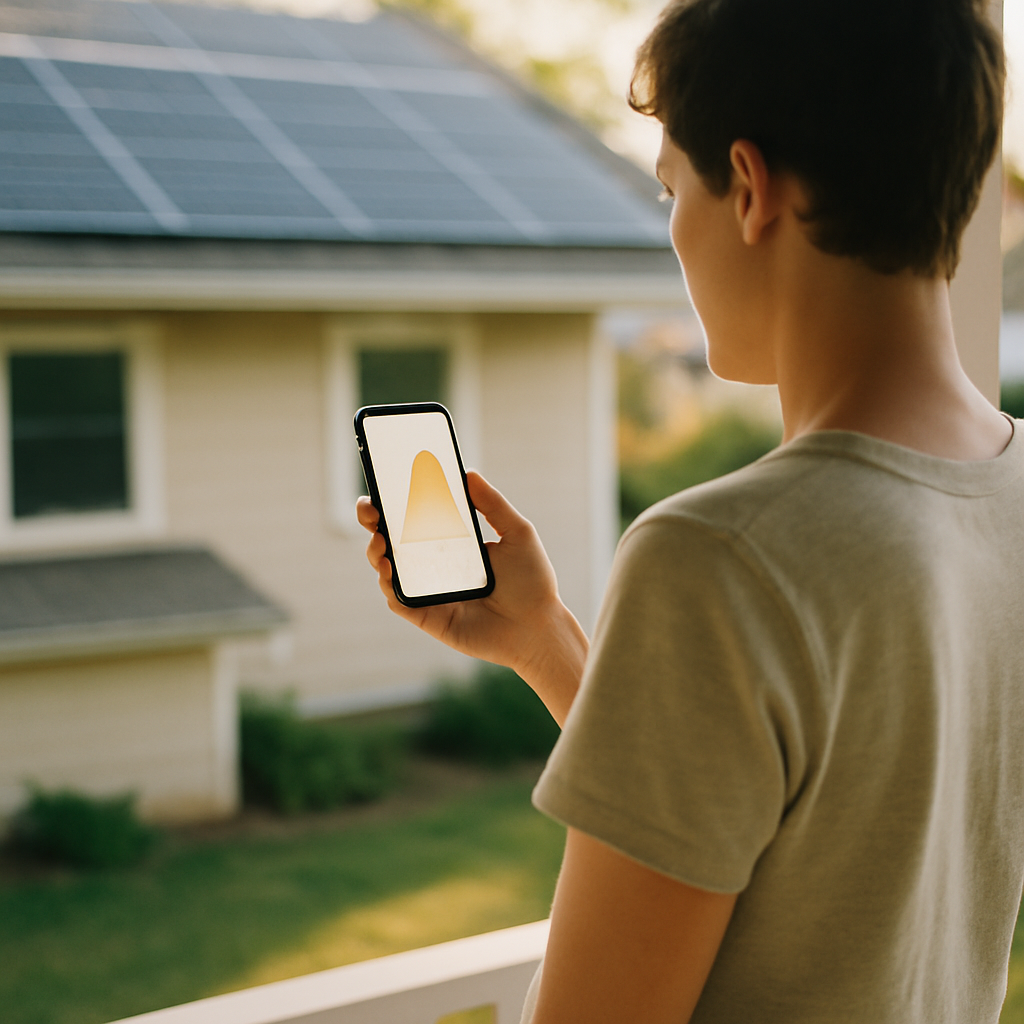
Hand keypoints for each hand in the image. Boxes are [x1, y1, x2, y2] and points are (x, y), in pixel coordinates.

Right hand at [356, 471, 587, 724]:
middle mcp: (436, 566)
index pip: (416, 518)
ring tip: (381, 541)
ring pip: (387, 570)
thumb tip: (469, 472)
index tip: (383, 484)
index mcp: (453, 543)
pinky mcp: (427, 617)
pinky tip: (389, 570)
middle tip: (370, 510)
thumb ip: (493, 504)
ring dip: (375, 552)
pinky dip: (388, 585)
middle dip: (373, 523)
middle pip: (393, 541)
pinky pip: (398, 601)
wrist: (539, 627)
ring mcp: (428, 591)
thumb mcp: (517, 534)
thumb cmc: (532, 582)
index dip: (395, 502)